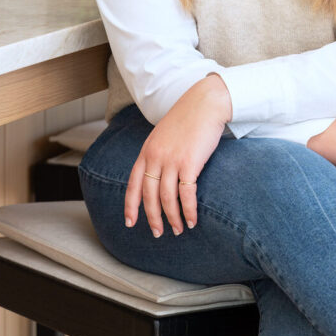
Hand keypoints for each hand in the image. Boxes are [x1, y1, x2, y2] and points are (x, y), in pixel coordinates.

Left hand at [124, 73, 232, 236]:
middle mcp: (155, 157)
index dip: (130, 205)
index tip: (130, 222)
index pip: (133, 184)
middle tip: (158, 233)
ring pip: (166, 198)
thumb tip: (157, 175)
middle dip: (152, 218)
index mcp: (147, 150)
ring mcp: (172, 160)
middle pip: (149, 196)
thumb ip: (157, 153)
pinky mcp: (189, 163)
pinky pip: (186, 194)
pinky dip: (188, 210)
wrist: (205, 102)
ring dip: (172, 218)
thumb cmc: (188, 118)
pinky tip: (192, 220)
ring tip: (177, 229)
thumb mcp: (163, 134)